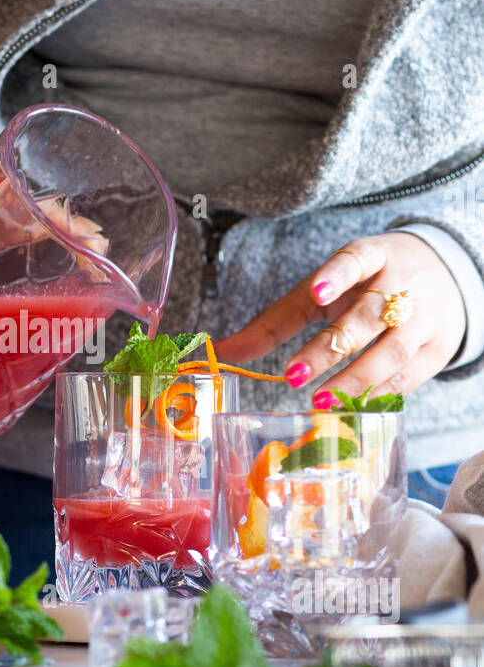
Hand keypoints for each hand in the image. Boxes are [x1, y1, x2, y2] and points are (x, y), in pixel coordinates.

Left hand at [216, 232, 466, 399]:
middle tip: (292, 375)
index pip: (355, 260)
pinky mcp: (437, 350)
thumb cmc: (363, 288)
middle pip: (369, 314)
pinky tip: (349, 409)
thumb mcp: (323, 292)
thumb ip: (275, 320)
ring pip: (392, 350)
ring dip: (354, 379)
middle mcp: (402, 284)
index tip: (316, 293)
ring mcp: (424, 318)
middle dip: (331, 346)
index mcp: (372, 256)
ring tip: (319, 400)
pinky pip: (408, 377)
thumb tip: (220, 351)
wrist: (446, 279)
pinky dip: (377, 396)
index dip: (337, 276)